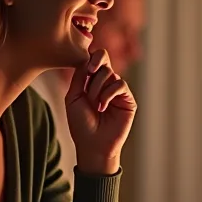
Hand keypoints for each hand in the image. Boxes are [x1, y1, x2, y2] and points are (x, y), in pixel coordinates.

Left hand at [65, 49, 135, 174]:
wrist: (92, 144)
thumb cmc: (81, 124)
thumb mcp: (73, 97)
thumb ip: (79, 78)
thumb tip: (84, 58)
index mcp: (92, 81)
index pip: (95, 59)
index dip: (92, 57)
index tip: (86, 68)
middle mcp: (106, 83)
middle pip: (104, 60)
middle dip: (94, 69)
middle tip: (88, 79)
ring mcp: (117, 91)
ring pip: (111, 73)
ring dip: (98, 87)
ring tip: (94, 104)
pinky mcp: (128, 100)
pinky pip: (120, 85)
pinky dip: (109, 94)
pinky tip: (103, 107)